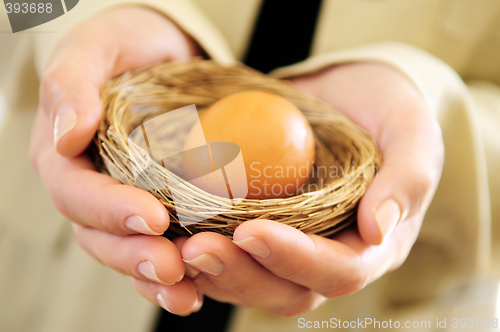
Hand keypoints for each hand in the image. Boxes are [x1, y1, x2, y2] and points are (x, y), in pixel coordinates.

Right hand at [29, 6, 202, 314]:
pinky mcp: (150, 211)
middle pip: (98, 234)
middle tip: (173, 267)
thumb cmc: (127, 45)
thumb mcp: (98, 46)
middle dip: (134, 256)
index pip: (76, 191)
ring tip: (187, 292)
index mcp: (62, 154)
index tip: (152, 217)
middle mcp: (87, 187)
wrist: (161, 53)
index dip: (109, 209)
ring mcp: (118, 204)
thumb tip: (67, 134)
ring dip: (153, 277)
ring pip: (125, 252)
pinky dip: (172, 274)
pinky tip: (196, 290)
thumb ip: (72, 83)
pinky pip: (153, 249)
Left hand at [177, 62, 443, 315]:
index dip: (296, 259)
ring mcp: (294, 247)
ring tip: (175, 246)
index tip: (251, 232)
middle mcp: (330, 256)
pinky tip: (171, 234)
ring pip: (253, 282)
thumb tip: (379, 229)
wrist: (350, 95)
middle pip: (287, 291)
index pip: (340, 271)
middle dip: (241, 274)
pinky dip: (202, 250)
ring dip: (213, 271)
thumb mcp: (411, 130)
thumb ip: (408, 177)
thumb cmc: (387, 110)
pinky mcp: (263, 229)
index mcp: (373, 245)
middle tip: (196, 248)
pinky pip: (232, 254)